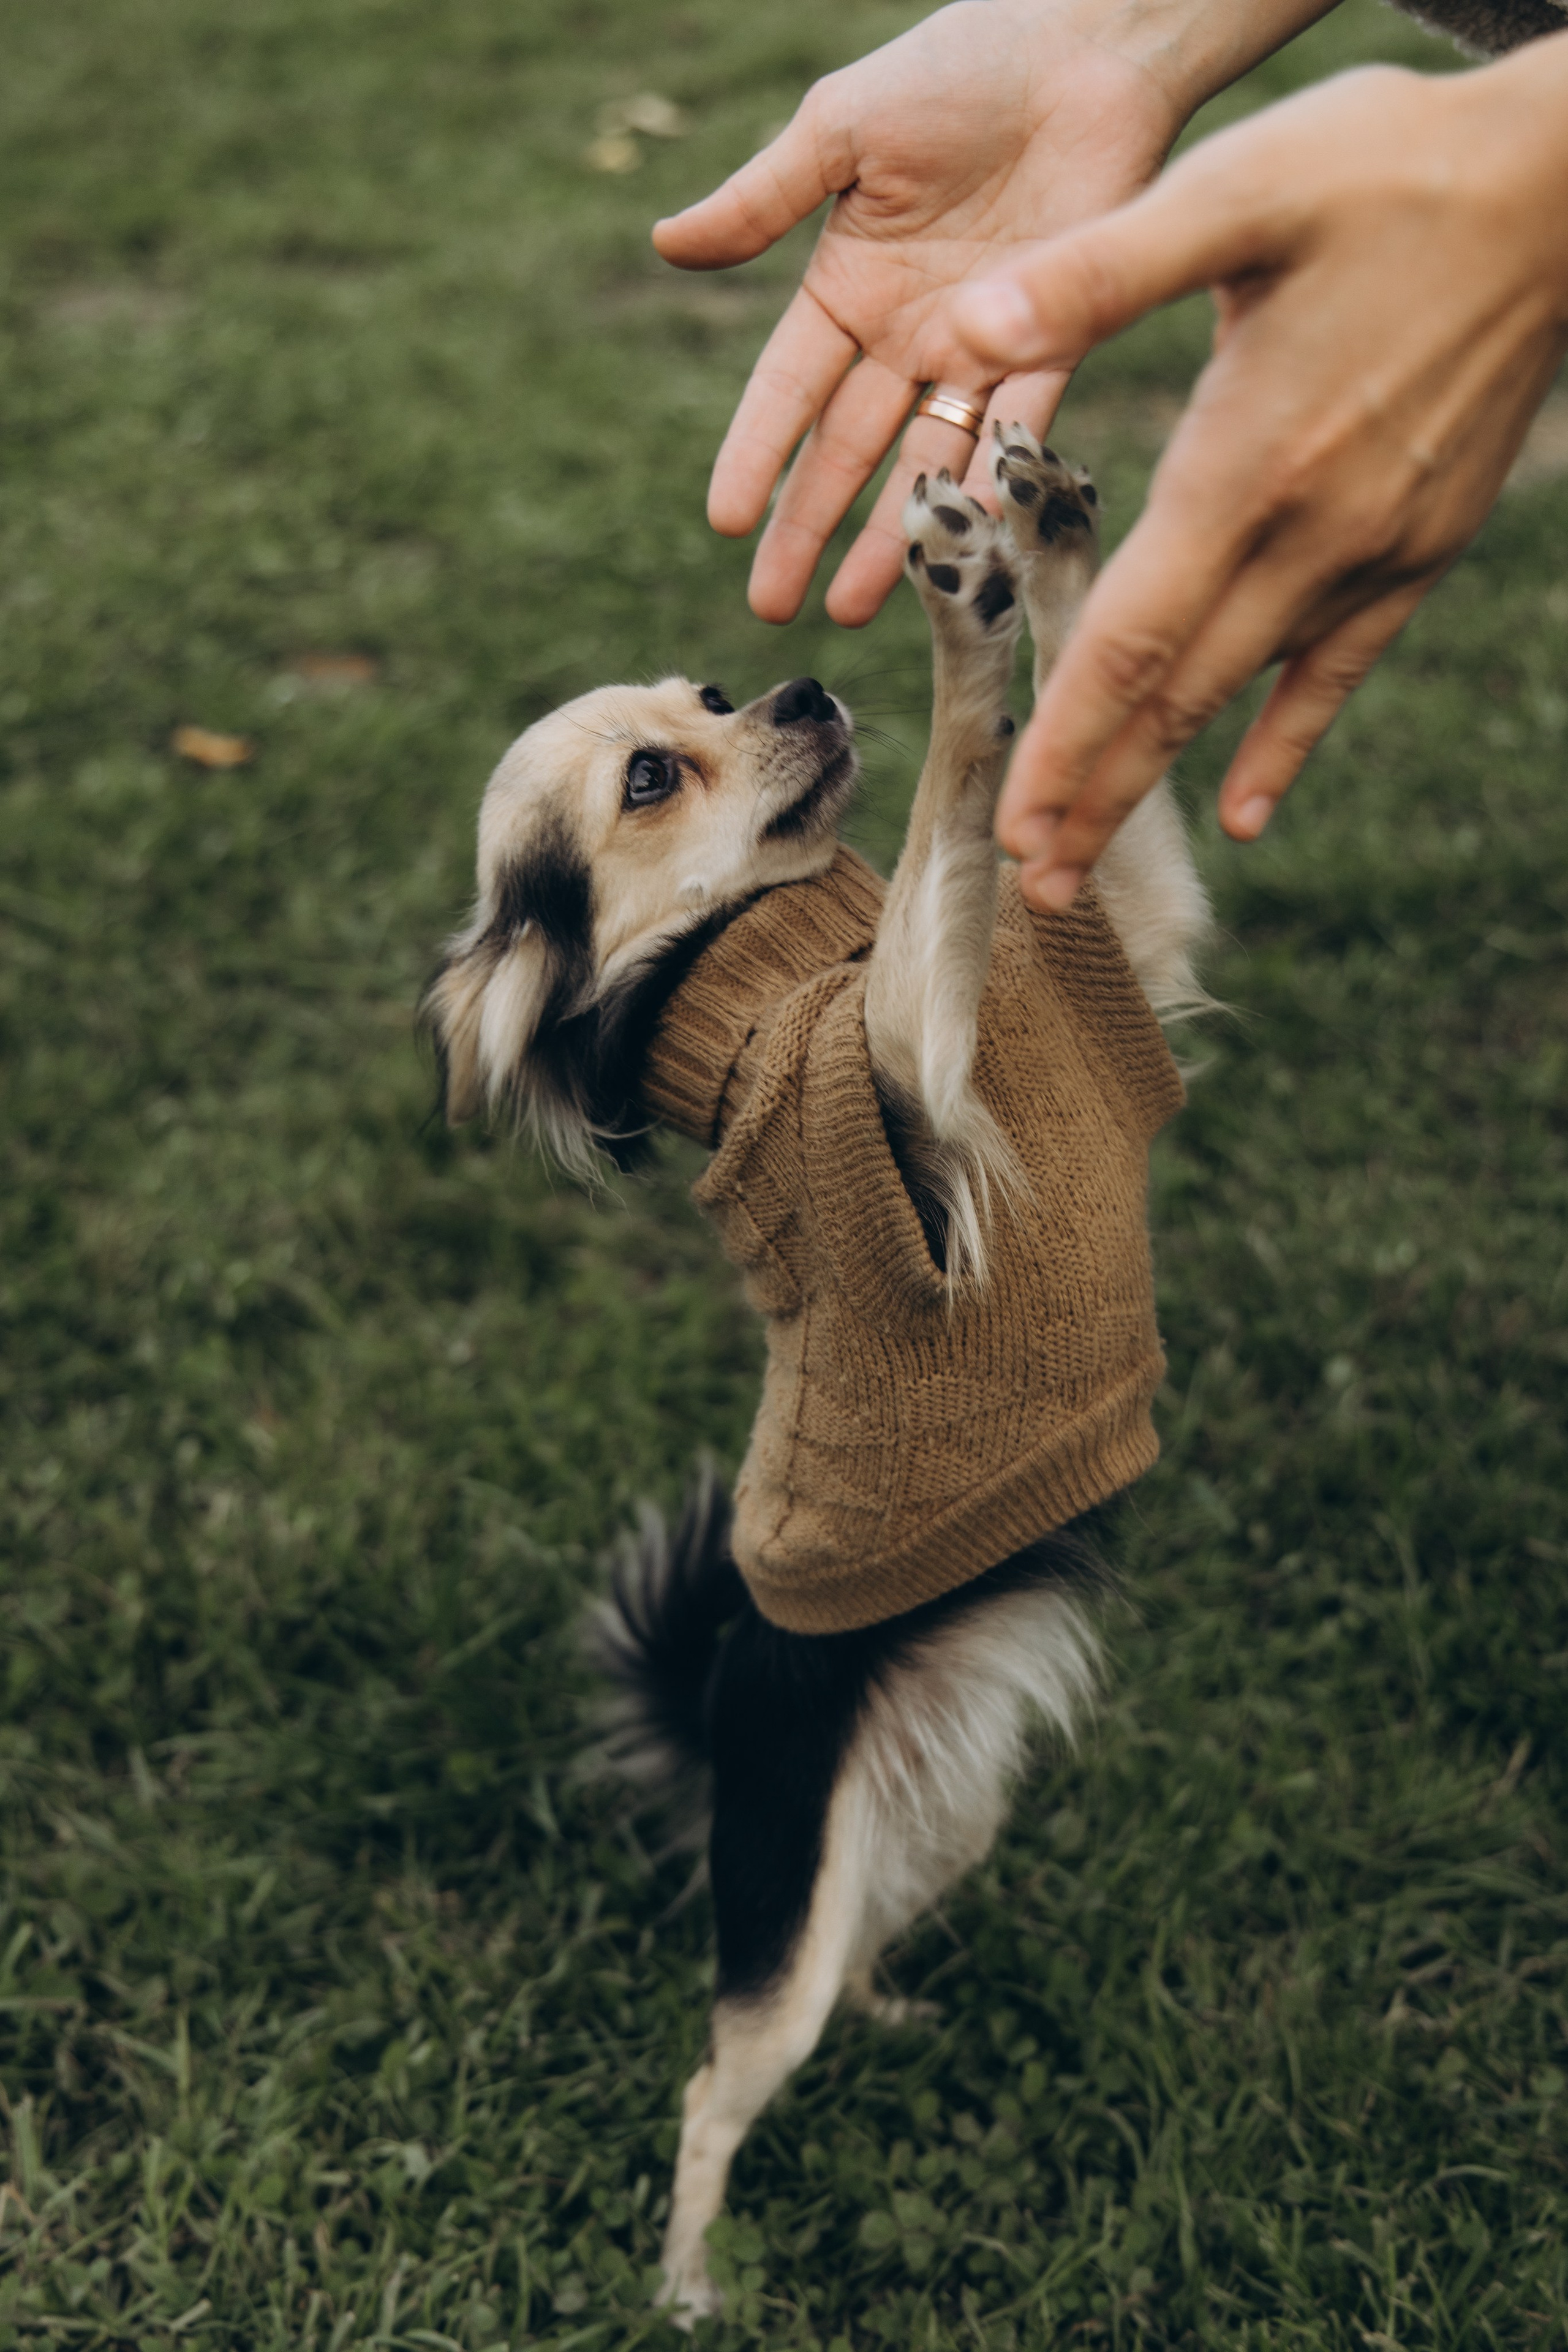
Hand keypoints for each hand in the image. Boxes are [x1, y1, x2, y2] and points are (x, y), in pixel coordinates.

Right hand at [654, 0, 1305, 626]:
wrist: (1083, 43)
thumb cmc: (957, 66)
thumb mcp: (840, 130)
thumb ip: (763, 198)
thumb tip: (665, 243)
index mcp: (849, 287)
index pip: (788, 390)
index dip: (756, 455)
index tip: (724, 521)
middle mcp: (908, 334)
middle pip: (846, 452)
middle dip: (808, 529)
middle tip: (772, 606)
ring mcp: (981, 347)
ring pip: (924, 462)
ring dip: (889, 538)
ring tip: (850, 610)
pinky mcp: (1053, 342)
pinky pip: (1016, 431)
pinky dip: (991, 486)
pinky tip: (963, 542)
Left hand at [951, 44, 1567, 907]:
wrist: (1552, 185)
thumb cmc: (1384, 169)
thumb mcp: (1233, 190)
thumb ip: (1096, 271)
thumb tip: (963, 330)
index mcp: (1245, 465)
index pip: (1134, 638)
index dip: (1071, 739)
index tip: (1018, 824)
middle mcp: (1310, 534)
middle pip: (1179, 693)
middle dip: (1099, 794)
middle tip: (1036, 887)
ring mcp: (1372, 550)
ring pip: (1242, 694)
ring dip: (1163, 778)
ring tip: (1092, 858)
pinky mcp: (1418, 547)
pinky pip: (1338, 670)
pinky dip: (1287, 743)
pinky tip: (1249, 813)